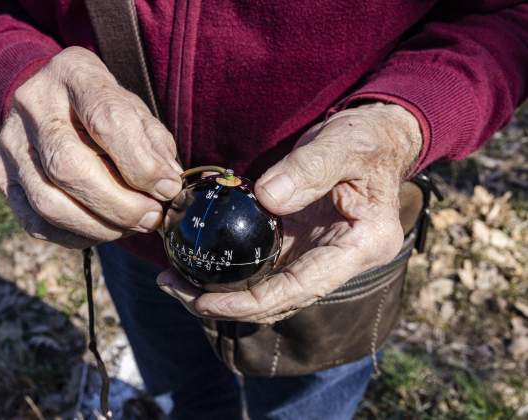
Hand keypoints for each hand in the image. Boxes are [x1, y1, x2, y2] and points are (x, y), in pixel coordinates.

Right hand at [0, 47, 182, 247]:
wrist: (56, 105)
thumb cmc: (105, 110)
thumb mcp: (137, 112)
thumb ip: (154, 145)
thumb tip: (166, 186)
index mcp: (73, 73)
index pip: (105, 120)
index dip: (141, 163)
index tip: (167, 188)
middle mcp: (32, 103)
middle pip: (68, 166)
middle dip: (119, 204)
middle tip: (151, 217)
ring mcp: (9, 141)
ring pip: (48, 201)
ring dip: (99, 226)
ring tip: (132, 226)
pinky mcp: (0, 175)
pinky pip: (35, 222)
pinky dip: (75, 236)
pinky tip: (103, 229)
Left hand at [157, 103, 421, 322]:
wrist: (378, 137)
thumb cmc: (368, 138)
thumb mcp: (344, 142)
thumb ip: (310, 167)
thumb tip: (266, 199)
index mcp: (360, 247)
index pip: (301, 288)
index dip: (251, 302)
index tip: (204, 301)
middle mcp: (338, 261)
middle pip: (278, 300)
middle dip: (225, 304)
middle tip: (174, 290)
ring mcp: (318, 255)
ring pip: (267, 289)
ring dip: (222, 292)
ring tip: (174, 282)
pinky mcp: (301, 243)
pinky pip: (263, 267)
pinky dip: (231, 270)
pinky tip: (199, 262)